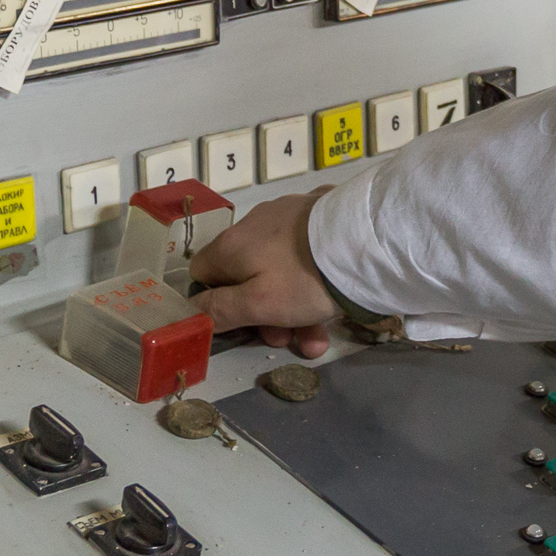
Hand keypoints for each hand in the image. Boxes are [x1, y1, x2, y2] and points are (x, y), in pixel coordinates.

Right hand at [188, 187, 339, 358]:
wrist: (366, 239)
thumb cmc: (304, 278)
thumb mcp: (258, 305)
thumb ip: (219, 310)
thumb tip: (188, 312)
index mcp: (231, 245)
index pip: (203, 274)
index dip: (216, 303)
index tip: (242, 324)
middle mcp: (253, 224)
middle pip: (246, 277)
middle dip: (265, 316)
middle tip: (289, 340)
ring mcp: (288, 216)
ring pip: (280, 271)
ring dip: (295, 309)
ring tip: (319, 337)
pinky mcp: (319, 215)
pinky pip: (306, 255)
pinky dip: (314, 279)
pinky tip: (335, 297)